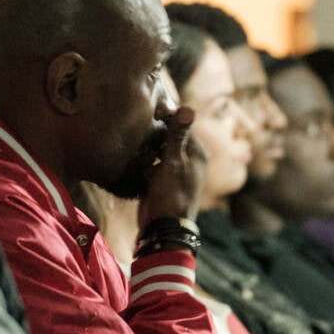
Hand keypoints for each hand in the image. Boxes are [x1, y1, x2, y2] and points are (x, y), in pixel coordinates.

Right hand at [137, 105, 205, 226]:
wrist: (163, 227)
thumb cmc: (171, 193)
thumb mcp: (173, 162)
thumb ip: (178, 135)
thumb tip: (187, 107)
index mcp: (197, 152)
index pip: (181, 124)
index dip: (167, 116)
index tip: (151, 109)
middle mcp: (189, 159)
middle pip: (169, 136)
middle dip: (155, 133)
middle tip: (138, 129)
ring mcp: (175, 170)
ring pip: (158, 148)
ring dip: (147, 147)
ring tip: (138, 148)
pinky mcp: (161, 179)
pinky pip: (151, 162)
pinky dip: (144, 161)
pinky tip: (137, 162)